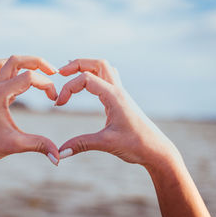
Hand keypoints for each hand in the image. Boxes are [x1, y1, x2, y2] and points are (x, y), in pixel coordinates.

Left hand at [0, 55, 59, 165]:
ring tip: (37, 72)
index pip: (29, 77)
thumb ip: (39, 146)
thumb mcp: (15, 145)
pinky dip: (10, 70)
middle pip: (16, 60)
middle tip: (54, 72)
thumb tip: (59, 157)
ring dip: (22, 63)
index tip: (54, 100)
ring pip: (5, 62)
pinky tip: (19, 80)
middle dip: (37, 62)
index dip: (46, 85)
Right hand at [56, 59, 181, 167]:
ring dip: (87, 67)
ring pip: (104, 68)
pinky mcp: (122, 100)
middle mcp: (118, 90)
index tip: (59, 104)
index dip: (68, 88)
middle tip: (60, 73)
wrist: (157, 150)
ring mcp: (121, 94)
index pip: (85, 78)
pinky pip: (108, 78)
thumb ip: (81, 144)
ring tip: (71, 74)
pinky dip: (94, 76)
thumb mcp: (106, 144)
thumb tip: (59, 153)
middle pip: (97, 63)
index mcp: (114, 96)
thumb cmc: (136, 145)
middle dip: (77, 64)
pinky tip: (87, 86)